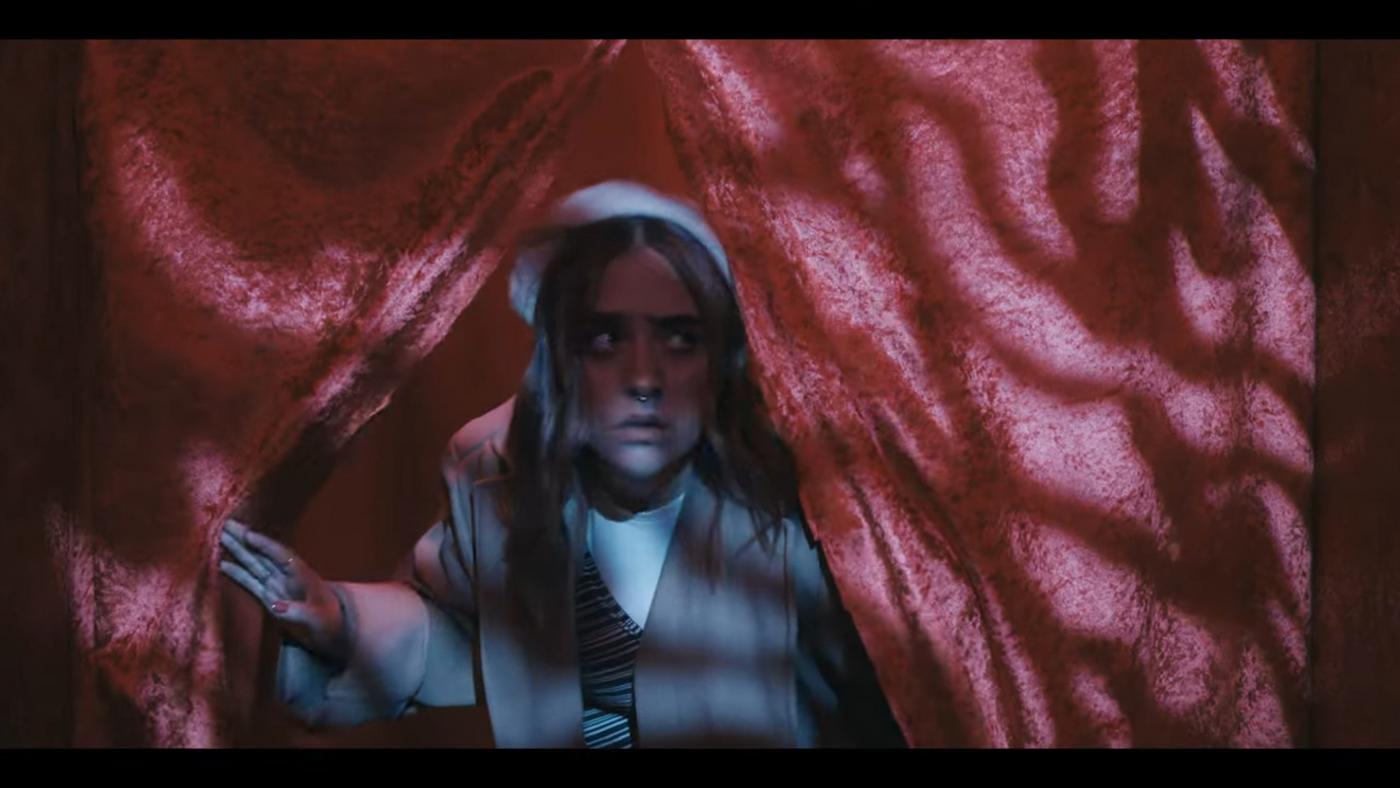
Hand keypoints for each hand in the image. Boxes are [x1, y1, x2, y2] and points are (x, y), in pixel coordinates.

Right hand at [219, 518, 351, 666]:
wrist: (333, 631)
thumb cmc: (330, 623)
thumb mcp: (319, 619)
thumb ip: (300, 612)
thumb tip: (275, 605)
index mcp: (301, 575)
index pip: (281, 555)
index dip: (265, 545)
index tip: (249, 535)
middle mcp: (287, 576)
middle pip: (263, 554)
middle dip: (246, 539)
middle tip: (226, 524)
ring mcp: (277, 585)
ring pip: (254, 564)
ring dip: (239, 551)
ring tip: (221, 536)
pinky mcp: (270, 597)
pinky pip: (251, 582)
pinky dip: (238, 573)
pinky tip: (223, 564)